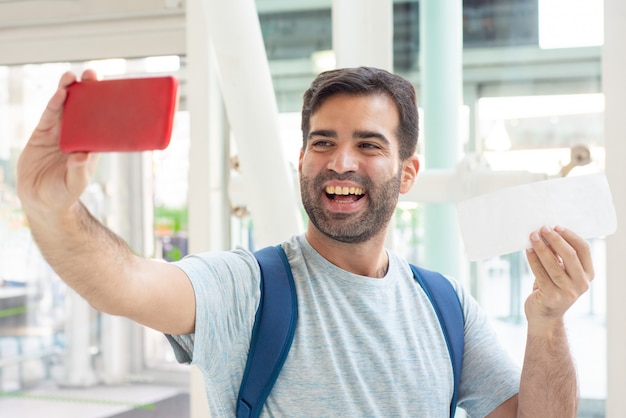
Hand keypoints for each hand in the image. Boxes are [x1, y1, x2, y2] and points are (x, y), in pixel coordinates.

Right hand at [17, 69, 98, 214]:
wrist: (40, 200)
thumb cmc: (63, 194)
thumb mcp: (74, 184)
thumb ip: (78, 171)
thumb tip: (81, 155)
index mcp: (92, 145)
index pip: (102, 121)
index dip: (106, 105)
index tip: (112, 89)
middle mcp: (77, 135)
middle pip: (85, 108)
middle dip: (89, 90)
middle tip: (93, 74)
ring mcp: (60, 132)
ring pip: (66, 106)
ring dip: (69, 90)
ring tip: (73, 76)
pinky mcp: (42, 133)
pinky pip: (49, 114)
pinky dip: (54, 102)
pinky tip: (60, 91)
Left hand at [524, 225, 593, 333]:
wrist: (544, 317)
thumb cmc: (552, 289)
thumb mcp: (560, 272)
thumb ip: (558, 256)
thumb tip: (548, 234)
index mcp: (588, 275)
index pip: (583, 249)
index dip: (570, 236)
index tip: (556, 226)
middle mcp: (581, 284)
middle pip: (570, 255)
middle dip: (555, 239)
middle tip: (542, 228)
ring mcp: (567, 292)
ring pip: (554, 264)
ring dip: (541, 248)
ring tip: (532, 237)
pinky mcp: (551, 296)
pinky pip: (540, 273)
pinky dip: (533, 260)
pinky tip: (527, 250)